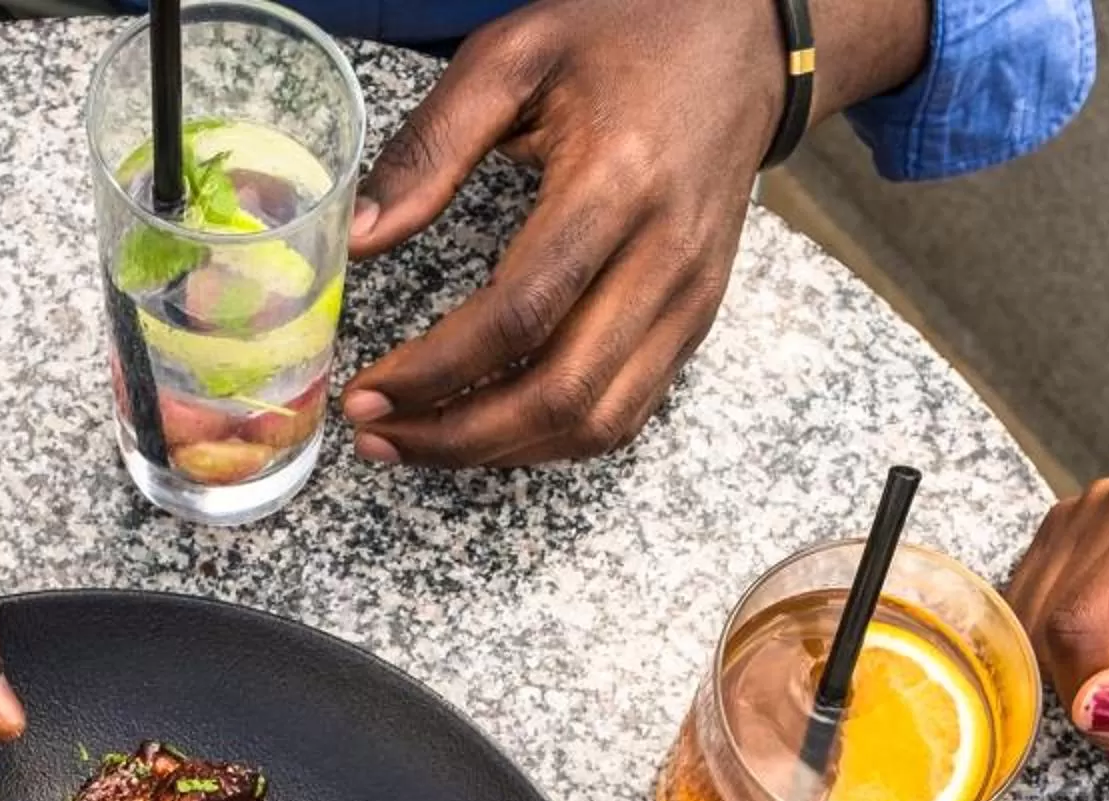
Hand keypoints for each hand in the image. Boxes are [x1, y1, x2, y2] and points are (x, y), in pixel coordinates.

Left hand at [339, 0, 922, 467]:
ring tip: (419, 441)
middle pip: (560, 393)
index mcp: (616, 185)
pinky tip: (489, 429)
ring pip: (597, 421)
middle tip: (378, 434)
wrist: (746, 39)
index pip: (519, 316)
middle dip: (457, 435)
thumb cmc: (623, 36)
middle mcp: (665, 255)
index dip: (435, 372)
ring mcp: (691, 296)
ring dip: (501, 451)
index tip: (367, 393)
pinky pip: (627, 410)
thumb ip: (431, 145)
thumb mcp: (513, 55)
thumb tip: (361, 237)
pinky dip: (552, 440)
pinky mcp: (699, 317)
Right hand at [1005, 471, 1108, 758]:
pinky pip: (1029, 606)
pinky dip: (1062, 643)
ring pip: (1031, 616)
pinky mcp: (1068, 524)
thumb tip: (1093, 707)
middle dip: (1086, 682)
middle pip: (1052, 620)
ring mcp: (1094, 505)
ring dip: (1074, 664)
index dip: (1092, 698)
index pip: (1086, 627)